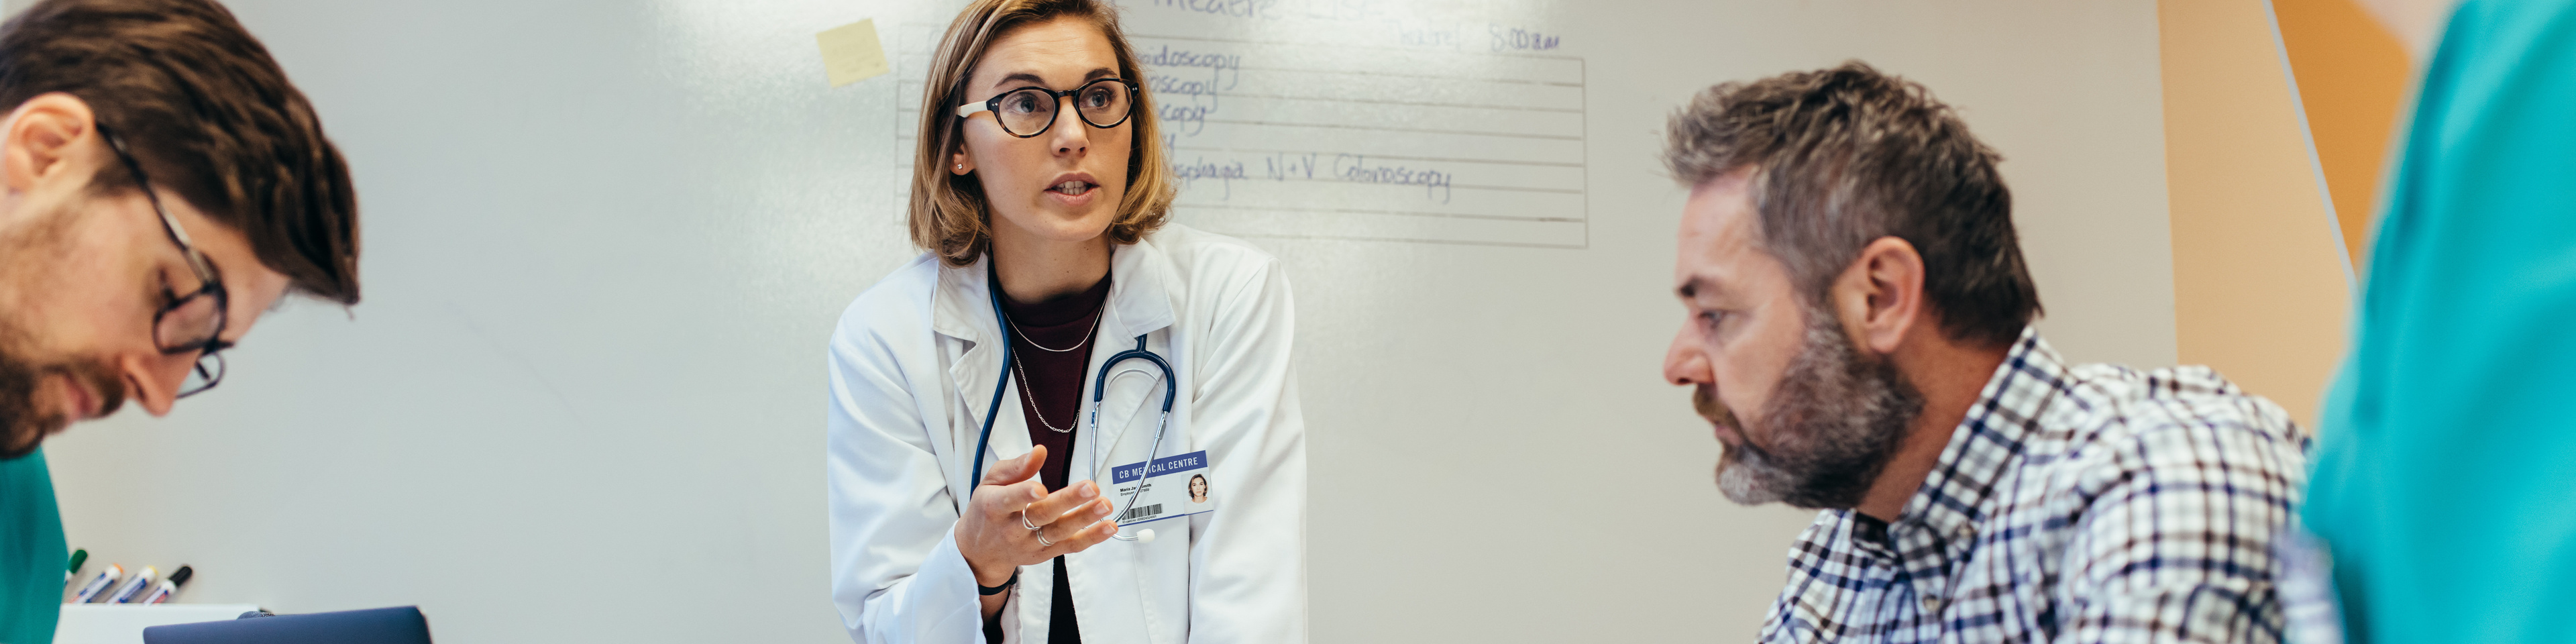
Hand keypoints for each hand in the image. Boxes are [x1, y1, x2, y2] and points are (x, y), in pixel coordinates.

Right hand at [955, 445, 1120, 586]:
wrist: (979, 553)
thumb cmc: (987, 510)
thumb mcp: (991, 483)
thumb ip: (1015, 467)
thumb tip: (1039, 452)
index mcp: (995, 507)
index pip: (1010, 500)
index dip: (1025, 495)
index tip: (1040, 488)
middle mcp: (1012, 529)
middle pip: (1042, 515)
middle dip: (1067, 501)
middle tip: (1091, 488)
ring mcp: (1030, 544)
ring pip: (1059, 532)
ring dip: (1085, 519)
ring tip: (1105, 505)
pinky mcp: (1044, 554)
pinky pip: (1070, 546)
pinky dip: (1091, 537)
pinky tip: (1108, 527)